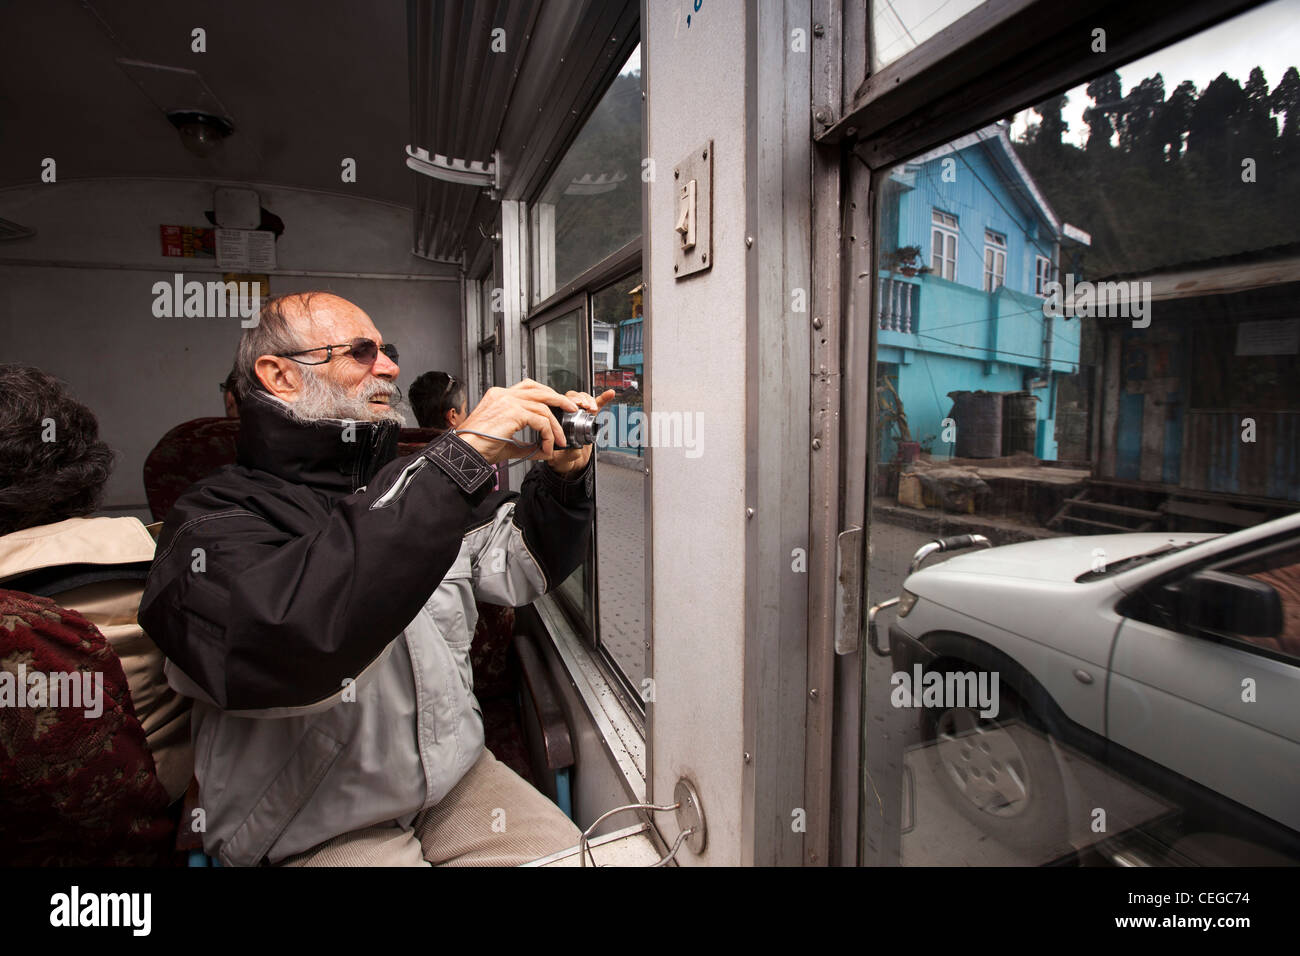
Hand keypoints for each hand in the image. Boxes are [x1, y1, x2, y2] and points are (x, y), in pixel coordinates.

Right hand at [454, 379, 579, 463]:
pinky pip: (541, 421)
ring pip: (543, 408)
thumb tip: (542, 449)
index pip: (528, 387)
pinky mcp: (513, 412)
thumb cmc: (478, 448)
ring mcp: (508, 401)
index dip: (546, 396)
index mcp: (498, 397)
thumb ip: (525, 443)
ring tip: (559, 441)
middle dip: (559, 400)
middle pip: (539, 390)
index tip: (557, 406)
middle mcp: (503, 395)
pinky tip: (547, 446)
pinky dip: (548, 435)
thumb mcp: (506, 443)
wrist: (464, 452)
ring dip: (555, 426)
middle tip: (572, 410)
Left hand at [544, 389, 615, 475]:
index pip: (561, 403)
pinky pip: (598, 404)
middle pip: (573, 397)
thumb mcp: (562, 457)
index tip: (574, 407)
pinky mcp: (591, 416)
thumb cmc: (561, 457)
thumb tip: (577, 448)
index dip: (568, 402)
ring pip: (584, 398)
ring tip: (593, 407)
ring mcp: (580, 413)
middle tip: (584, 406)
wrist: (570, 462)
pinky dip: (604, 398)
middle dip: (580, 399)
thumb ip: (569, 453)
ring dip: (590, 400)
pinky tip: (610, 393)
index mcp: (556, 419)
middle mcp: (567, 413)